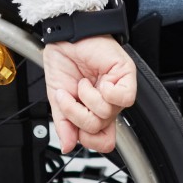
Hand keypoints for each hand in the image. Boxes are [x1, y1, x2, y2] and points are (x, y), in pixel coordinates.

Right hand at [42, 35, 137, 153]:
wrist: (63, 37)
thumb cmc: (63, 61)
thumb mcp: (57, 98)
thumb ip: (64, 124)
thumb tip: (68, 146)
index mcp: (94, 110)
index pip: (102, 140)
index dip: (87, 139)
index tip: (71, 123)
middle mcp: (108, 102)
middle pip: (100, 130)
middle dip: (78, 115)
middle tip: (69, 97)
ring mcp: (117, 88)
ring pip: (108, 114)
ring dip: (88, 98)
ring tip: (81, 82)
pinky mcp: (125, 74)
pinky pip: (125, 97)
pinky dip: (109, 93)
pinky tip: (99, 83)